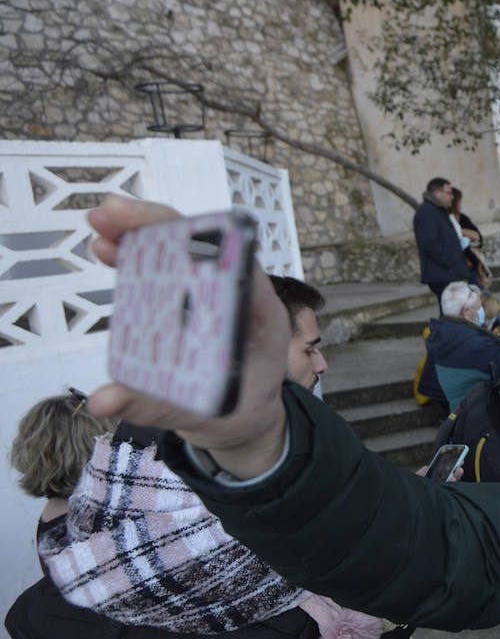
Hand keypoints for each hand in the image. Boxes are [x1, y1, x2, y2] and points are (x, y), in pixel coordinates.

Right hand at [86, 196, 290, 478]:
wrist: (248, 424)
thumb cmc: (238, 414)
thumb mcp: (202, 415)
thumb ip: (155, 405)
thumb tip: (102, 401)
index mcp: (259, 314)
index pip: (231, 259)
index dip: (192, 236)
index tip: (160, 225)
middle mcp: (240, 297)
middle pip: (203, 247)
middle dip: (157, 226)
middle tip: (109, 214)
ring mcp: (216, 298)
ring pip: (183, 255)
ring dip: (143, 236)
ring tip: (101, 227)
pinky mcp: (194, 305)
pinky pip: (170, 275)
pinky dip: (140, 260)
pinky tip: (109, 250)